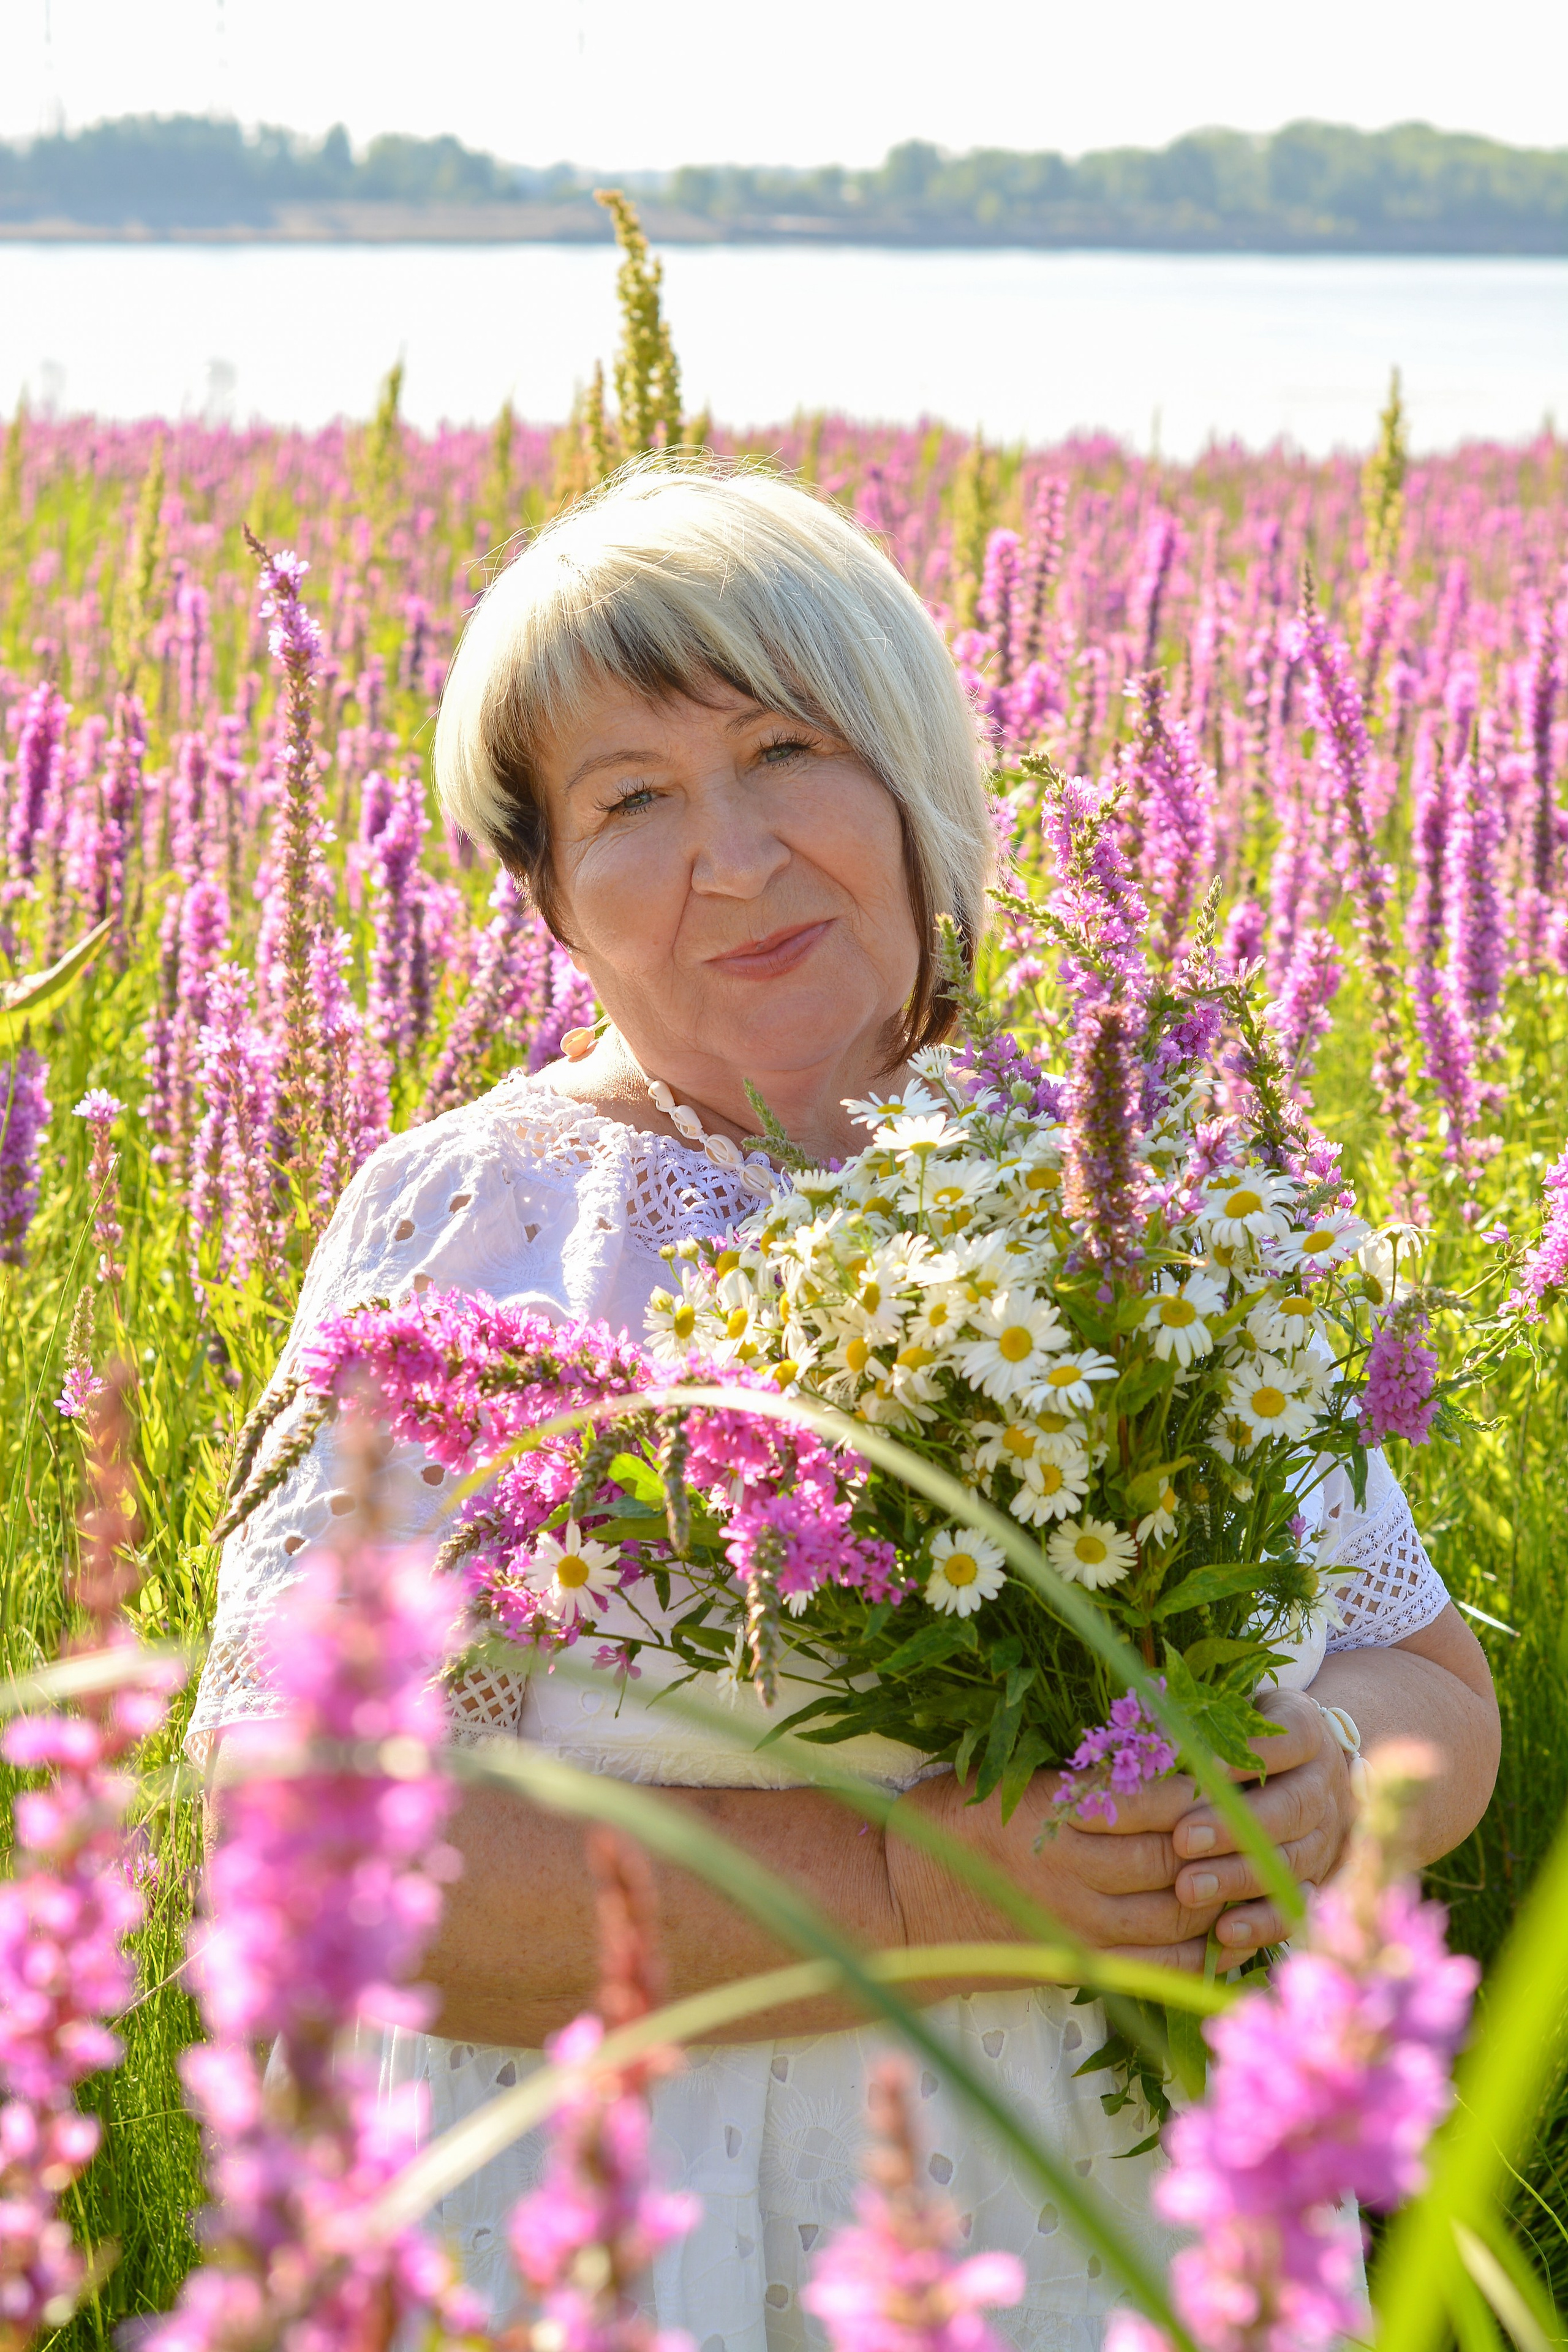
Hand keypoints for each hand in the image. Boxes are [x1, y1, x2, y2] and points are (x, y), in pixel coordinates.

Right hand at [888, 1689, 1355, 1974]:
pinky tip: (1221, 1924)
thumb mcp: (1004, 1771)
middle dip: (1221, 1839)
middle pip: (1172, 1858)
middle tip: (1261, 1811)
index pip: (1148, 1798)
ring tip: (1249, 1864)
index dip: (1199, 1783)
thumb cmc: (952, 1815)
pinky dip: (1198, 1948)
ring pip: (1174, 1914)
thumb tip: (1155, 1734)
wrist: (903, 1902)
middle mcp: (1068, 1871)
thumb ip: (1074, 1764)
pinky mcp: (1079, 1962)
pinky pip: (1158, 1965)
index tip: (1233, 1761)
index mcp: (1050, 1811)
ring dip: (1217, 1893)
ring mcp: (1075, 1923)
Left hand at [1166, 1687, 1356, 1958]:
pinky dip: (1262, 1922)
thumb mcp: (1236, 1709)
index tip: (1203, 1765)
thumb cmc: (1247, 1731)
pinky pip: (1295, 1906)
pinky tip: (1223, 1933)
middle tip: (1183, 1839)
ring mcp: (1326, 1835)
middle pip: (1291, 1807)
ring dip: (1238, 1877)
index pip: (1292, 1737)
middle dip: (1235, 1826)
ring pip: (1291, 1860)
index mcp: (1307, 1733)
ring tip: (1187, 1888)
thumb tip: (1152, 1731)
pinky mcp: (1318, 1879)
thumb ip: (1206, 1718)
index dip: (1253, 1751)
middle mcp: (1324, 1785)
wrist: (1307, 1766)